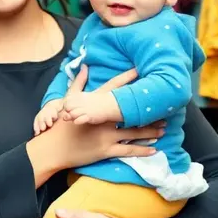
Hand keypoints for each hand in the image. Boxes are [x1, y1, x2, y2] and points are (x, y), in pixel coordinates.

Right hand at [26, 65, 156, 182]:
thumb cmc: (59, 125)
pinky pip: (128, 150)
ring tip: (164, 128)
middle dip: (149, 110)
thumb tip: (84, 67)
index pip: (114, 88)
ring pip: (134, 132)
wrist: (52, 148)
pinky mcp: (106, 150)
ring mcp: (106, 135)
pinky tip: (154, 149)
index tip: (142, 70)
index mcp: (94, 105)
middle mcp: (103, 119)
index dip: (128, 79)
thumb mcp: (66, 101)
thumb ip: (78, 84)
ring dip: (150, 130)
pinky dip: (142, 150)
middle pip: (131, 112)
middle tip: (165, 107)